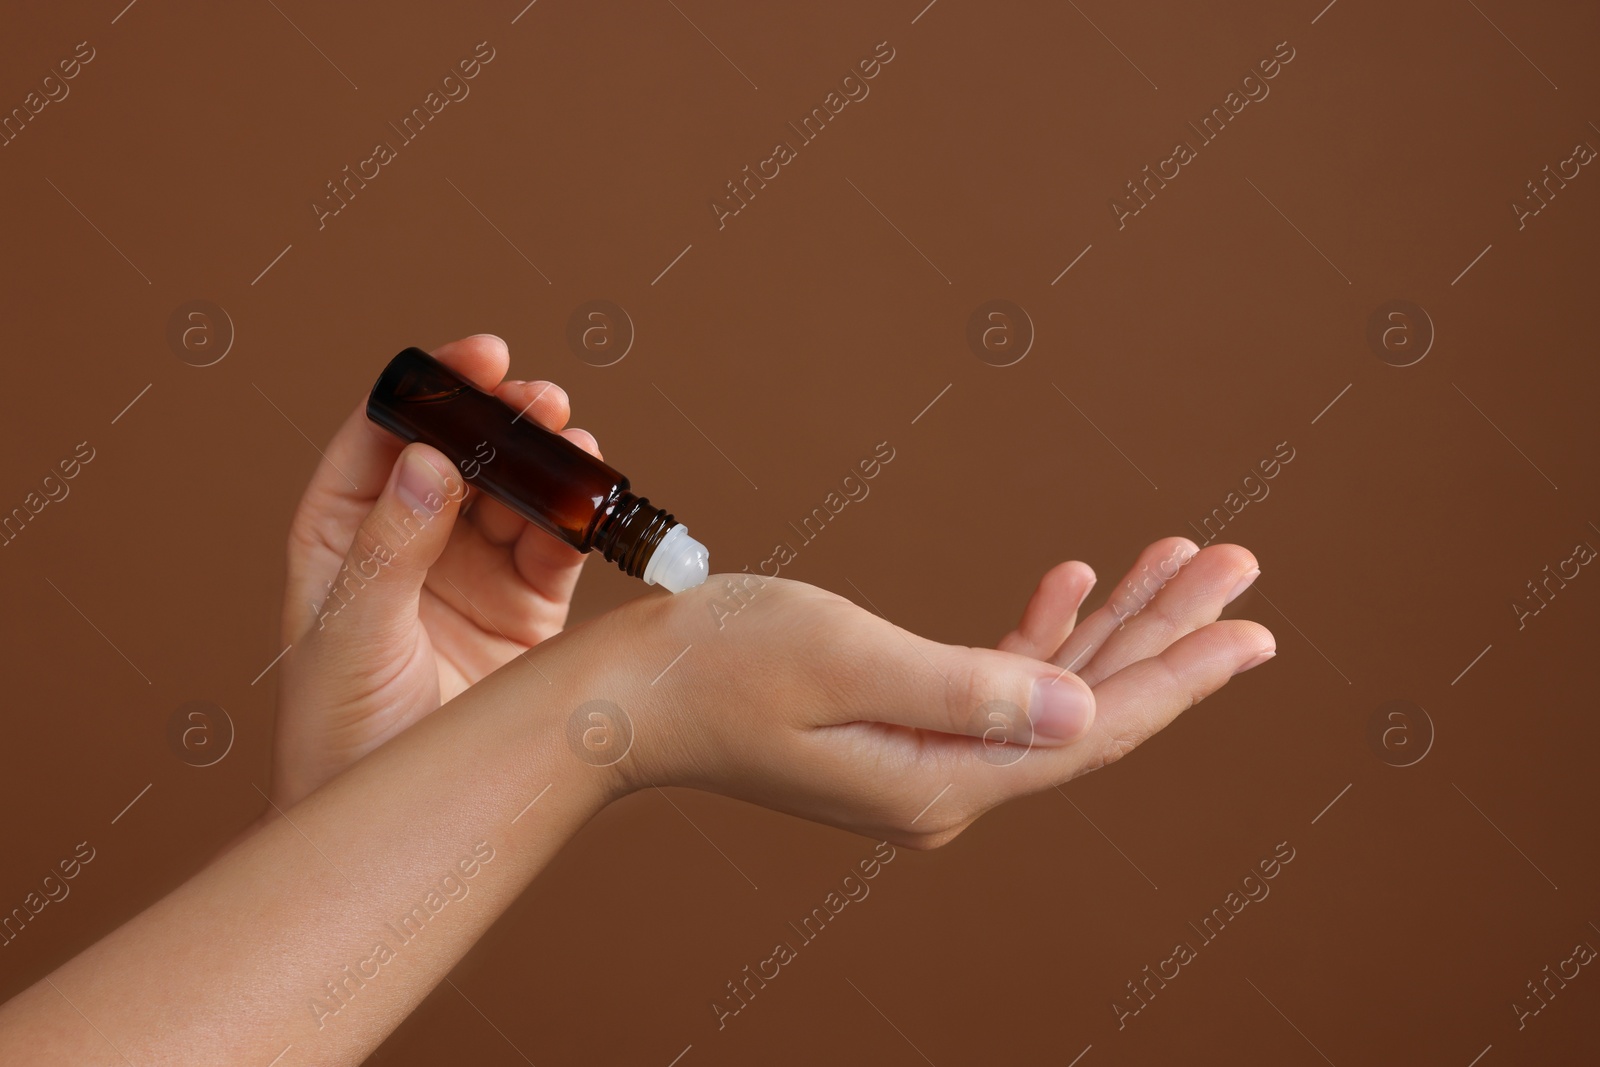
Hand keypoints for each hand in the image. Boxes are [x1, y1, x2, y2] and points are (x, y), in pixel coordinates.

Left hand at [269, 334, 604, 806]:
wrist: (399, 829)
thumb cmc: (342, 735)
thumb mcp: (352, 635)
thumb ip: (389, 548)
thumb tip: (429, 461)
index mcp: (343, 533)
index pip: (386, 436)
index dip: (430, 389)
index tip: (478, 360)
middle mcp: (411, 540)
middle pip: (462, 453)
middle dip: (501, 419)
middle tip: (538, 398)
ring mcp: (472, 572)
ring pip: (515, 492)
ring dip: (545, 460)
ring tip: (573, 437)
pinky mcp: (528, 608)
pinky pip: (556, 547)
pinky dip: (577, 519)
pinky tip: (592, 493)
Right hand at [569, 537, 1270, 846]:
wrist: (629, 698)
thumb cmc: (718, 666)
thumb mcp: (847, 659)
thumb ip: (971, 689)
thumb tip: (1085, 715)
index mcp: (945, 779)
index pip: (1094, 731)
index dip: (1182, 677)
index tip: (1255, 629)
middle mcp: (949, 782)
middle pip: (1090, 708)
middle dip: (1167, 634)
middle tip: (1238, 566)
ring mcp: (927, 758)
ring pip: (1053, 689)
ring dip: (1114, 624)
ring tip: (1179, 558)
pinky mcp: (901, 728)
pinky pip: (998, 681)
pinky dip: (1040, 631)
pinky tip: (1070, 584)